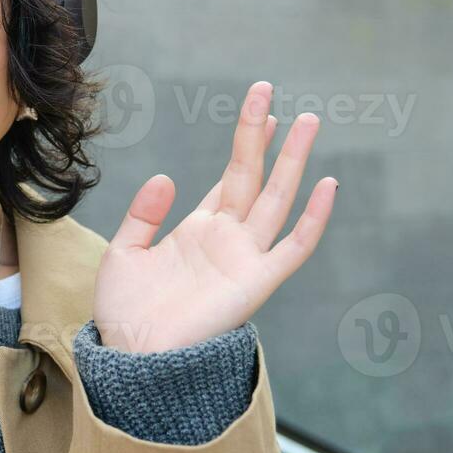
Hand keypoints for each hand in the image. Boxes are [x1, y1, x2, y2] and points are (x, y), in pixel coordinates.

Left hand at [93, 81, 336, 353]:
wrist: (133, 357)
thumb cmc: (126, 314)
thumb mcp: (124, 253)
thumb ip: (144, 214)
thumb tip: (166, 176)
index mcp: (198, 231)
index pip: (231, 179)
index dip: (247, 144)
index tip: (262, 110)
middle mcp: (227, 239)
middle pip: (255, 177)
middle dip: (267, 137)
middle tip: (277, 95)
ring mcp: (245, 258)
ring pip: (277, 199)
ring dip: (294, 161)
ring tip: (309, 120)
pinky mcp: (257, 282)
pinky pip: (295, 247)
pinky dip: (314, 218)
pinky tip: (328, 184)